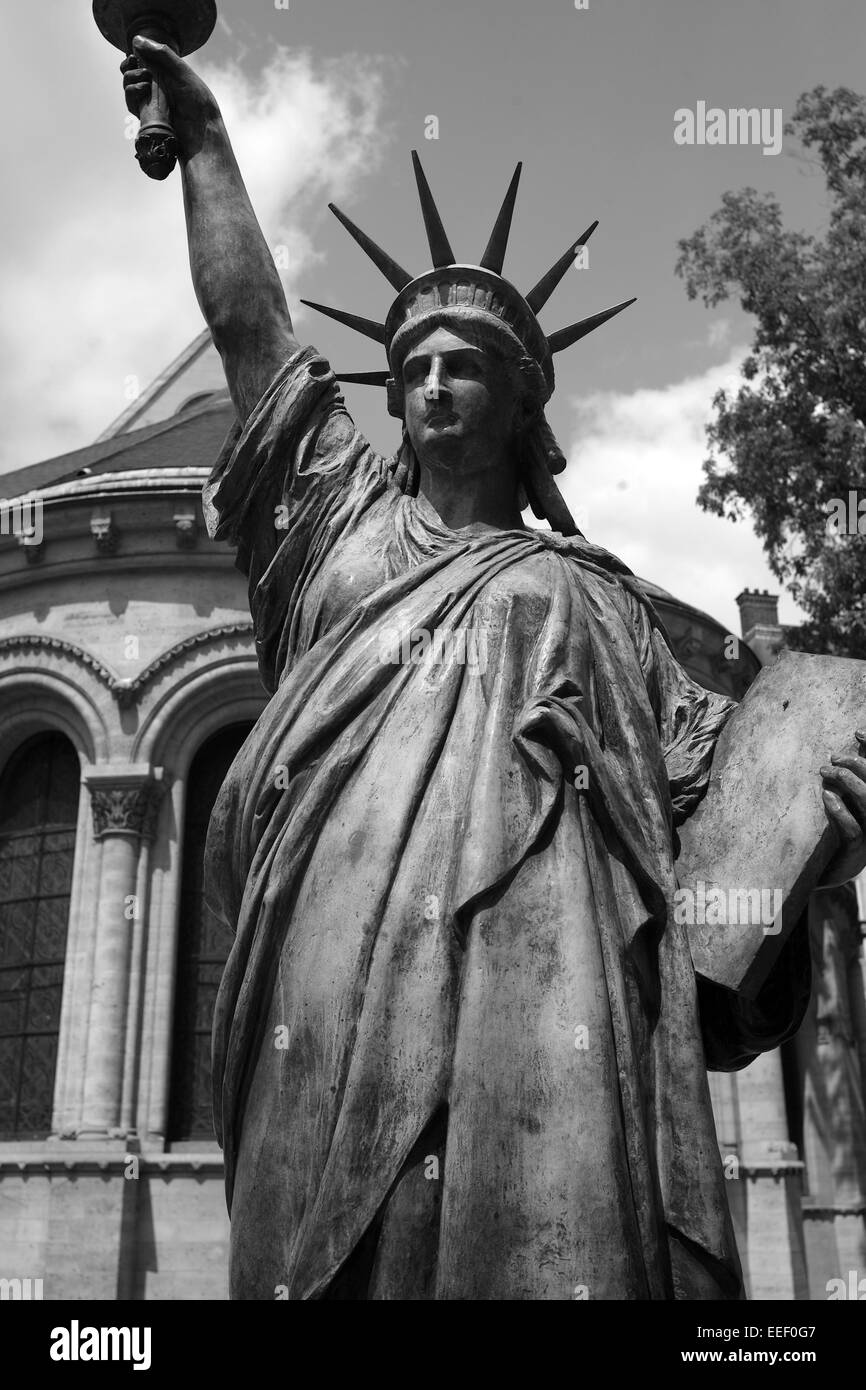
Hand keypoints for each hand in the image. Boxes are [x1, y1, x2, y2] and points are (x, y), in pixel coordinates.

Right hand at [121, 36, 220, 157]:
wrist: (202, 131)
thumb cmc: (197, 101)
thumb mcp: (181, 71)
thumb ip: (162, 54)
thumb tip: (136, 40)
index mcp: (164, 76)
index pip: (141, 64)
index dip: (133, 59)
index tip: (133, 56)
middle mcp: (155, 89)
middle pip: (130, 75)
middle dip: (128, 68)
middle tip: (134, 64)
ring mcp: (150, 104)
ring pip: (128, 88)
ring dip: (130, 79)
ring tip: (145, 80)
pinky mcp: (146, 118)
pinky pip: (131, 103)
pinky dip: (132, 92)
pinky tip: (144, 89)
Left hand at [819, 731, 865, 885]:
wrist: (832, 871)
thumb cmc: (841, 829)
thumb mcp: (848, 800)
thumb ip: (851, 776)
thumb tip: (854, 736)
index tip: (857, 732)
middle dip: (858, 763)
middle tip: (834, 756)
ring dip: (848, 782)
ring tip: (827, 770)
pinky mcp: (857, 851)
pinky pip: (852, 829)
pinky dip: (839, 809)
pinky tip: (826, 795)